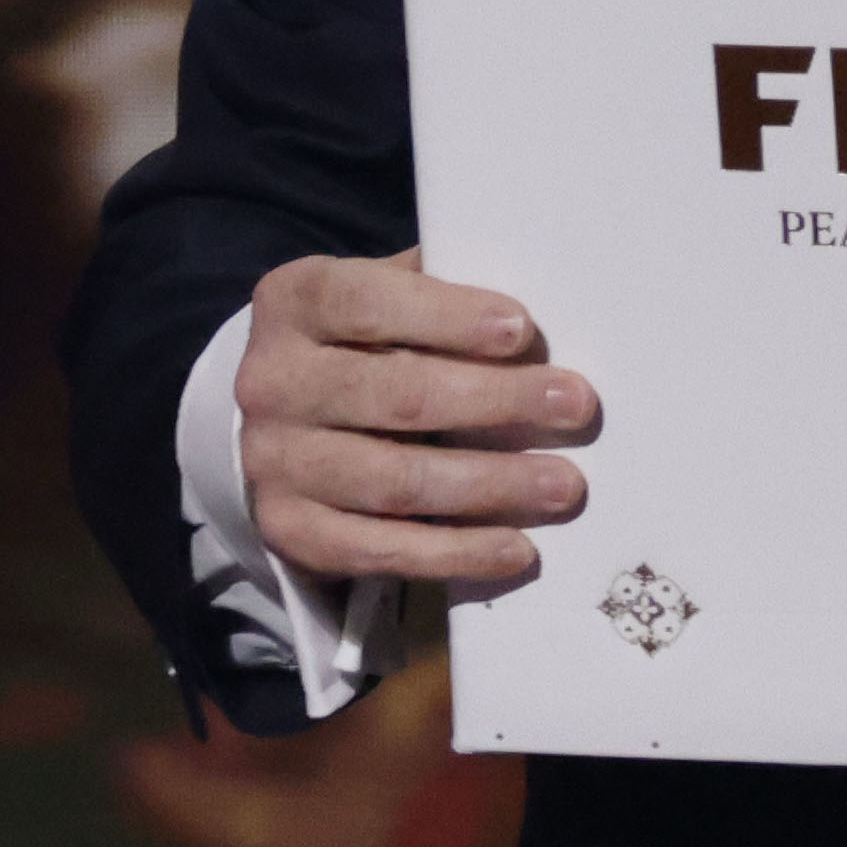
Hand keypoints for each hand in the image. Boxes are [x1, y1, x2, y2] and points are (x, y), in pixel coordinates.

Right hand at [230, 250, 593, 595]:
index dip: (447, 317)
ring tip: (564, 484)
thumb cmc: (365, 348)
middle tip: (575, 407)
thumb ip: (443, 293)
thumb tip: (544, 317)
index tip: (523, 331)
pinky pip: (380, 550)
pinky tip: (516, 549)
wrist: (287, 428)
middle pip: (395, 395)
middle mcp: (270, 382)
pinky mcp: (290, 530)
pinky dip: (456, 553)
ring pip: (394, 480)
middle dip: (496, 401)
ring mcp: (273, 462)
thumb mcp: (386, 298)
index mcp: (294, 303)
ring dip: (490, 484)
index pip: (366, 303)